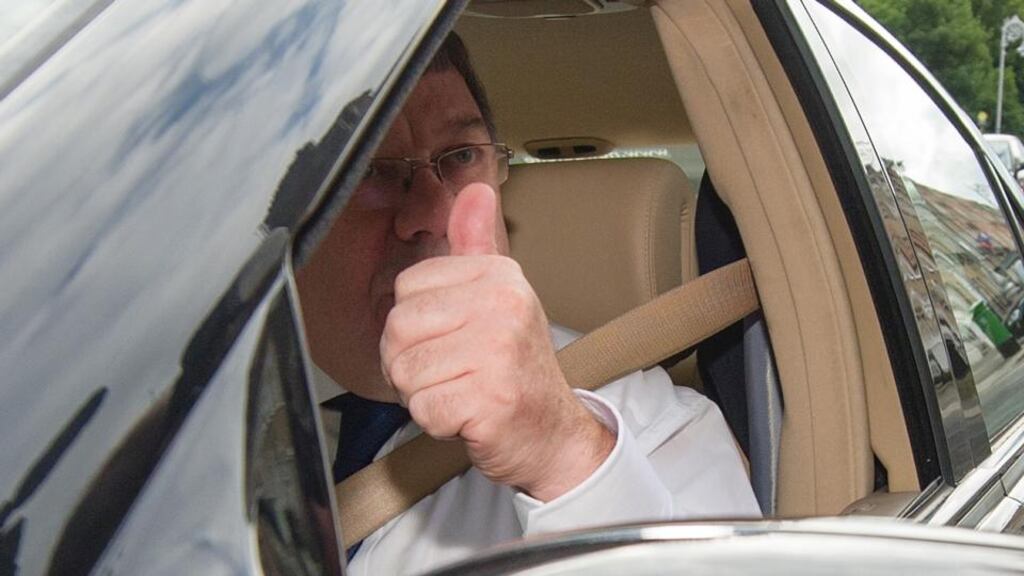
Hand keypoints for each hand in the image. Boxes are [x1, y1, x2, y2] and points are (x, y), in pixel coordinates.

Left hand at [380, 183, 613, 500]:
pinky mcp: (491, 398)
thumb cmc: (516, 369)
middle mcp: (502, 305)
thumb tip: (475, 190)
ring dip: (423, 395)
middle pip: (397, 329)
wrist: (553, 434)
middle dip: (412, 364)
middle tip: (453, 374)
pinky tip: (468, 416)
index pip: (406, 288)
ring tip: (461, 392)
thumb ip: (477, 246)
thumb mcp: (500, 298)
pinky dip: (438, 423)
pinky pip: (423, 408)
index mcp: (499, 276)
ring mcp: (499, 351)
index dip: (416, 325)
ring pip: (405, 371)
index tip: (452, 340)